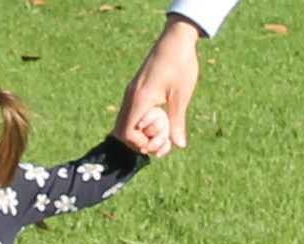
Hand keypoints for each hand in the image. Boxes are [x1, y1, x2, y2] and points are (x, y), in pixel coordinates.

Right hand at [116, 15, 202, 157]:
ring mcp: (132, 93)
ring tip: (163, 131)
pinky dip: (143, 123)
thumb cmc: (180, 64)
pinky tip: (161, 120)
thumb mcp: (181, 95)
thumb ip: (177, 122)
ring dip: (142, 133)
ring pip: (126, 123)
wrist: (176, 39)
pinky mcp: (137, 90)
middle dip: (141, 142)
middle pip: (122, 132)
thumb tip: (178, 145)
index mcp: (140, 99)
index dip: (142, 144)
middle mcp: (131, 97)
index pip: (127, 133)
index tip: (161, 142)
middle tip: (162, 140)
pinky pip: (133, 113)